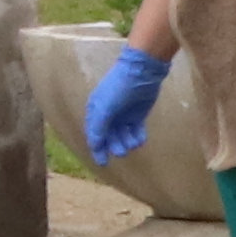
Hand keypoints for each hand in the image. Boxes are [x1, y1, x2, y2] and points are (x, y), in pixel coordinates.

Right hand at [78, 46, 170, 170]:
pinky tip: (141, 138)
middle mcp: (108, 116)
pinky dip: (138, 137)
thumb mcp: (105, 107)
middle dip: (115, 146)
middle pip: (110, 138)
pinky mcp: (137, 116)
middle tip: (122, 150)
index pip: (95, 135)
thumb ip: (98, 127)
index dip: (98, 150)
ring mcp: (123, 116)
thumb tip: (93, 145)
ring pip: (123, 136)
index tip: (103, 164)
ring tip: (134, 141)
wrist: (141, 72)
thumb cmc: (118, 88)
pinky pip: (135, 132)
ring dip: (128, 142)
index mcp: (96, 112)